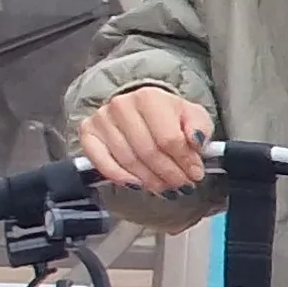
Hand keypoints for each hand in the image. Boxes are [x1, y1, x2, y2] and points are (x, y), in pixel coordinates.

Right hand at [80, 85, 213, 194]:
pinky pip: (101, 162)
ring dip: (149, 180)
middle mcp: (121, 106)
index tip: (195, 174)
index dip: (184, 161)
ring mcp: (102, 120)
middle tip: (182, 186)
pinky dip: (119, 177)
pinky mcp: (88, 133)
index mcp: (149, 98)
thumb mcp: (192, 115)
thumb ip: (200, 127)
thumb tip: (196, 141)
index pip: (169, 138)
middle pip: (148, 152)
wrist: (138, 108)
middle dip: (168, 174)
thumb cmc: (166, 115)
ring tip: (164, 188)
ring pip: (128, 160)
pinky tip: (136, 184)